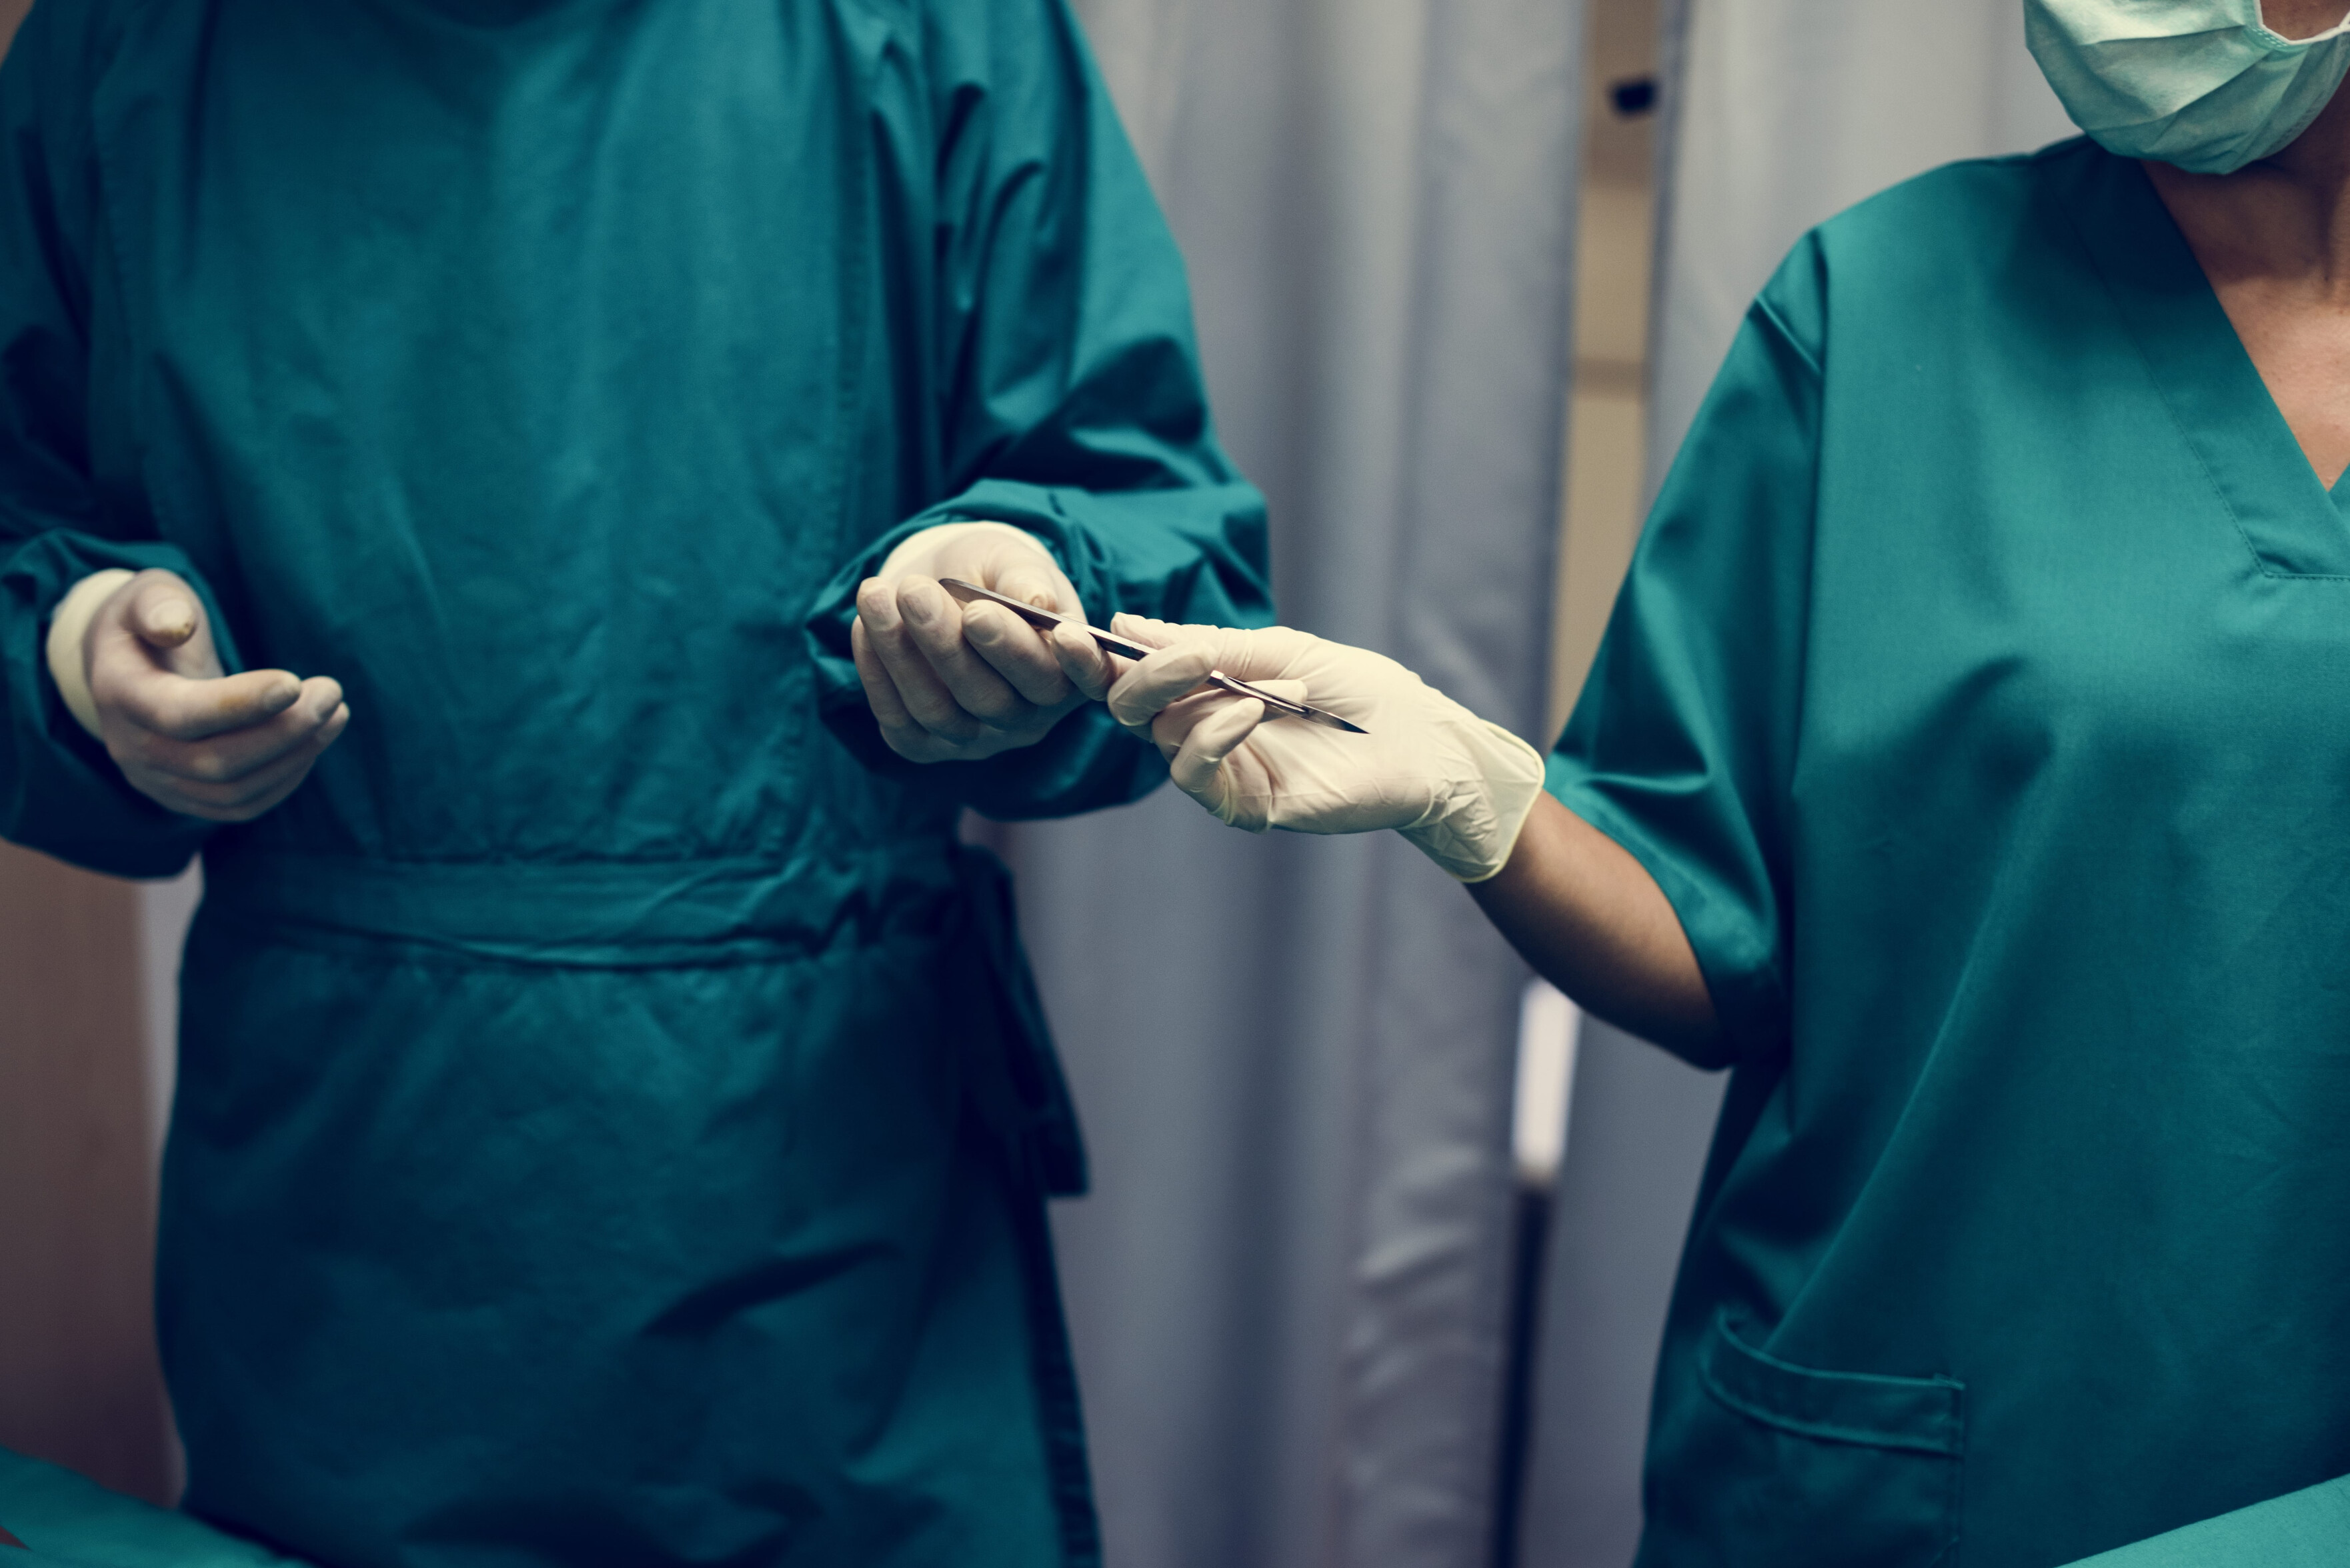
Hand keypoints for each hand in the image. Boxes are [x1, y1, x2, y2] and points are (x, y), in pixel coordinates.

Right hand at [81, 570, 348, 821]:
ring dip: (296, 754)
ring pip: (235, 789)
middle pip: (215, 761)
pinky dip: (286, 776)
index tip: (294, 683)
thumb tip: (176, 625)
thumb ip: (159, 604)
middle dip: (284, 730)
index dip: (239, 704)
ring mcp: (158, 781)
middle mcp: (132, 748)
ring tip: (336, 712)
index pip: (178, 715)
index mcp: (118, 693)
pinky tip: (314, 740)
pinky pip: (242, 804)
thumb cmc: (152, 621)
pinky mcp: (187, 797)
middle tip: (332, 693)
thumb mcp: (148, 595)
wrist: (132, 667)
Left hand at [850, 523, 1114, 762]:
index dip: (1081, 665)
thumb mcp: (1011, 560)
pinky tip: (866, 625)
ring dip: (902, 654)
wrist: (942, 587)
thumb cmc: (991, 574)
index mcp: (1071, 673)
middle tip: (916, 591)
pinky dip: (877, 673)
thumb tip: (1037, 603)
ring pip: (941, 714)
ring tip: (876, 594)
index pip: (1081, 681)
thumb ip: (1024, 578)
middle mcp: (1032, 717)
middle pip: (997, 699)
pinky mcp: (928, 746)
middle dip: (949, 643)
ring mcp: (981, 739)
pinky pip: (900, 723)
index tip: (1062, 632)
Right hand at [1103, 615, 1545, 880]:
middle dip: (1138, 677)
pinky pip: (1197, 775)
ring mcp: (1224, 769)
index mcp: (1208, 687)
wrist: (1424, 744)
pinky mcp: (1245, 804)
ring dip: (1186, 695)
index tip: (1073, 633)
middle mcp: (1205, 728)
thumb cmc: (1362, 691)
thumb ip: (1208, 644)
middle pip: (1130, 709)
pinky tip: (1248, 710)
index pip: (1136, 674)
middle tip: (1175, 654)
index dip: (1099, 657)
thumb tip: (1128, 625)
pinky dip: (1212, 736)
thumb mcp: (1282, 651)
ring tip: (1240, 677)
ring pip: (1158, 738)